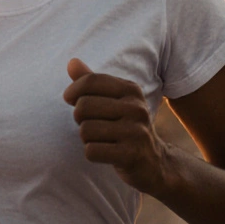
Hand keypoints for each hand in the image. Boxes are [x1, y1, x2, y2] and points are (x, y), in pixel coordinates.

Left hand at [62, 58, 169, 194]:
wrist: (154, 162)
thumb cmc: (125, 126)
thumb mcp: (113, 100)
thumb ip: (91, 82)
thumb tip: (71, 61)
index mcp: (131, 90)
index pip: (91, 81)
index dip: (73, 90)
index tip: (70, 99)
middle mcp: (136, 108)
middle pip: (84, 106)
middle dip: (79, 118)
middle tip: (91, 125)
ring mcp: (136, 132)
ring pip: (85, 130)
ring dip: (86, 138)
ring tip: (101, 139)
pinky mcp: (131, 154)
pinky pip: (91, 151)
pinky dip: (92, 153)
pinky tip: (106, 153)